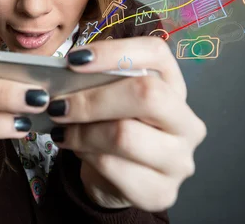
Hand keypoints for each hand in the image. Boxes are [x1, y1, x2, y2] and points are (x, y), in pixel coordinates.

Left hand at [47, 37, 206, 211]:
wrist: (117, 179)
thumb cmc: (111, 125)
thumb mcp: (107, 98)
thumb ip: (95, 81)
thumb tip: (63, 73)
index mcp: (175, 85)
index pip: (156, 52)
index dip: (114, 52)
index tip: (74, 60)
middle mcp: (186, 122)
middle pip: (146, 94)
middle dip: (92, 99)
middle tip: (58, 105)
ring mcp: (179, 160)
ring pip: (124, 135)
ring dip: (82, 131)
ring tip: (63, 129)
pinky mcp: (161, 192)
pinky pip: (113, 167)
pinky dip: (85, 155)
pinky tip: (75, 149)